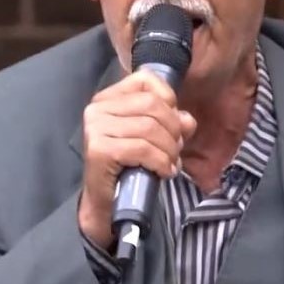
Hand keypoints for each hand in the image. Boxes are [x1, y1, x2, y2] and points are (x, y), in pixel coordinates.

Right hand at [78, 70, 197, 247]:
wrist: (105, 203)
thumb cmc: (127, 167)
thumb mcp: (151, 138)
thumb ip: (170, 122)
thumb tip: (187, 120)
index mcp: (107, 99)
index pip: (145, 80)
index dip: (168, 99)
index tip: (173, 123)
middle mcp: (97, 109)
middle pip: (152, 105)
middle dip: (173, 129)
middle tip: (175, 150)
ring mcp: (95, 128)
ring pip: (150, 128)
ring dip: (169, 149)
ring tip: (169, 163)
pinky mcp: (99, 149)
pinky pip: (143, 148)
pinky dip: (160, 162)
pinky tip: (162, 171)